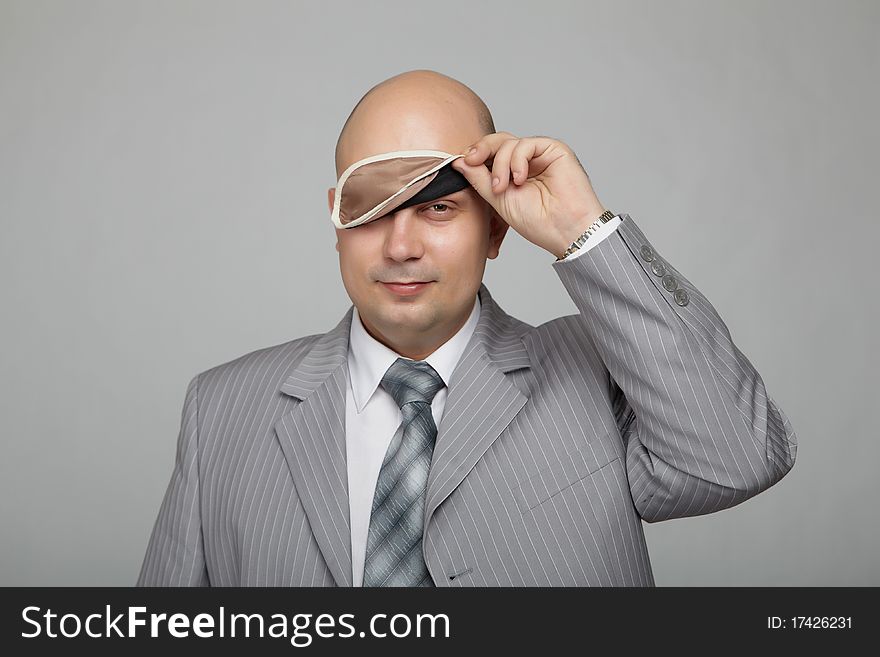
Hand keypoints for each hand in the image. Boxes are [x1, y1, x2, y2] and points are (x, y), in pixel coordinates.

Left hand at [450, 132, 606, 258]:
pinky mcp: (554, 150)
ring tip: (502, 188)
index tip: (461, 163)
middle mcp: (526, 161)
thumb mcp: (498, 199)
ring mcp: (540, 155)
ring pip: (509, 143)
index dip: (475, 155)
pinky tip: (520, 179)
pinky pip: (527, 144)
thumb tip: (459, 161)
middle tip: (471, 161)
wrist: (564, 230)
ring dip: (500, 164)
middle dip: (481, 150)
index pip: (490, 154)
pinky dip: (517, 160)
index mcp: (512, 173)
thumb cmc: (537, 221)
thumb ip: (479, 179)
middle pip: (498, 142)